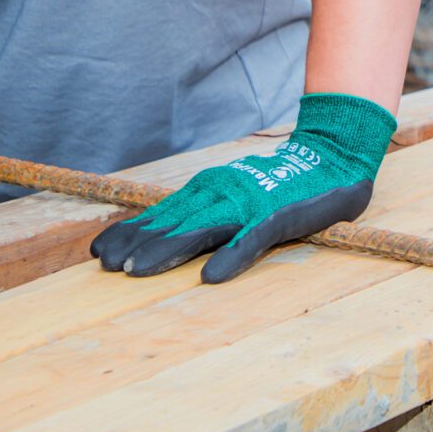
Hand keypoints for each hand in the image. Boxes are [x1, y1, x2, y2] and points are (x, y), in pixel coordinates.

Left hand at [91, 92, 394, 283]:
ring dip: (168, 251)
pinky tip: (211, 276)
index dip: (130, 232)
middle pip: (173, 223)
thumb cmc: (281, 182)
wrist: (334, 155)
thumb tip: (163, 233)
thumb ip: (205, 212)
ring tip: (137, 270)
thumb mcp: (235, 193)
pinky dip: (231, 256)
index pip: (163, 213)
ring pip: (201, 231)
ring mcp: (251, 205)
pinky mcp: (279, 217)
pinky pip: (252, 240)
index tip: (98, 252)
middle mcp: (224, 193)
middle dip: (136, 244)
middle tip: (104, 265)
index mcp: (212, 189)